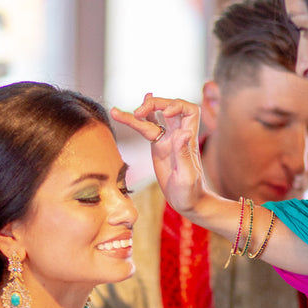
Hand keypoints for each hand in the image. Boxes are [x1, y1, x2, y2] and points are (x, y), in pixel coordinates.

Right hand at [111, 95, 209, 217]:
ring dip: (139, 111)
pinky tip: (132, 112)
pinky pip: (149, 128)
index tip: (164, 114)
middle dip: (153, 105)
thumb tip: (182, 132)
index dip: (176, 105)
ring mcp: (167, 140)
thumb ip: (183, 154)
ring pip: (154, 118)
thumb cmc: (190, 192)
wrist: (189, 202)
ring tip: (116, 111)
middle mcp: (178, 135)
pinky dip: (140, 119)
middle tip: (137, 112)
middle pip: (168, 108)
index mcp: (188, 139)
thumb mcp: (186, 176)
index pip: (188, 110)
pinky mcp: (158, 147)